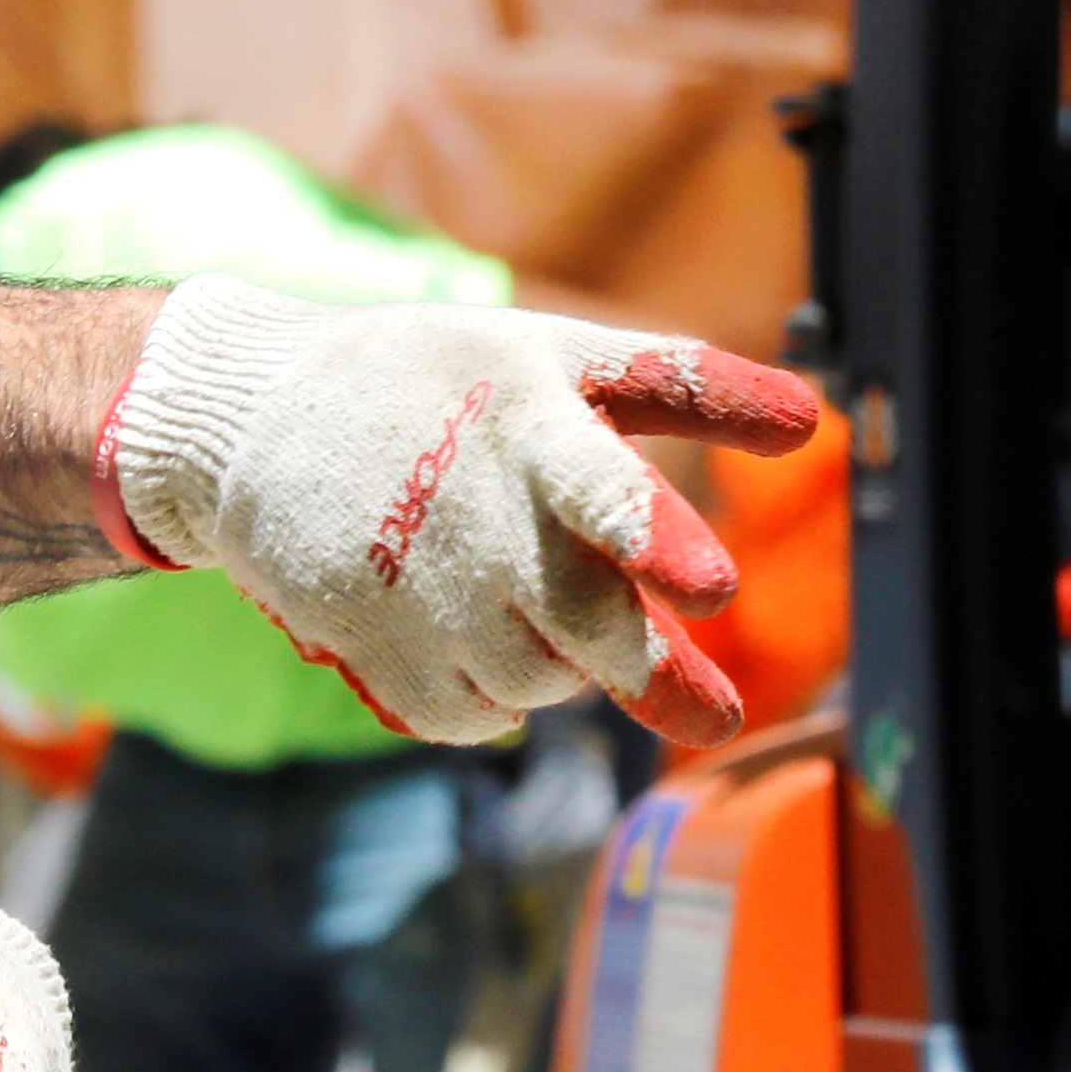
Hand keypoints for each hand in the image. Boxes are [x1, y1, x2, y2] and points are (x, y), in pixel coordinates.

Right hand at [99, 287, 825, 746]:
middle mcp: (472, 513)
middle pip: (587, 622)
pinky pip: (472, 717)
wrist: (258, 420)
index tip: (711, 587)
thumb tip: (812, 419)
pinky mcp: (368, 645)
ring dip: (571, 667)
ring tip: (542, 605)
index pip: (598, 486)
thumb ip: (685, 386)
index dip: (655, 537)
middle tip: (711, 710)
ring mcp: (413, 587)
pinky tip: (486, 642)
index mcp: (527, 424)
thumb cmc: (440, 381)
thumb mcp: (556, 354)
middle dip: (652, 670)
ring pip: (543, 679)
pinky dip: (500, 700)